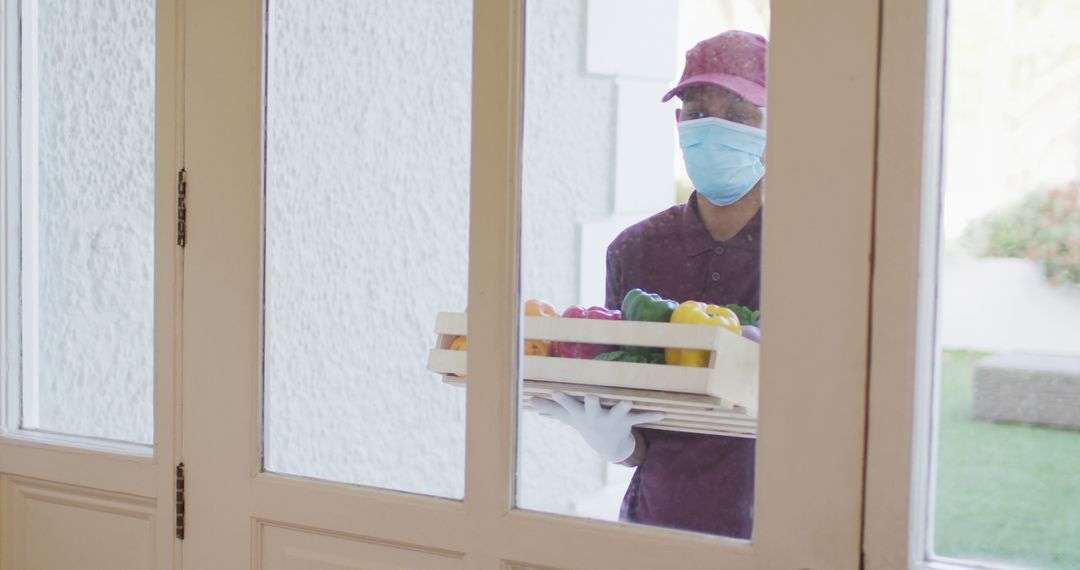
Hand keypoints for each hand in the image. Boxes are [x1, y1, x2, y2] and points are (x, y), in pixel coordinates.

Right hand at [528, 392, 664, 463]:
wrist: (608, 445)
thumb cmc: (586, 422)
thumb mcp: (568, 417)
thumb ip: (550, 408)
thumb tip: (529, 401)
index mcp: (582, 413)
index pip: (569, 404)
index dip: (562, 399)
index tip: (555, 391)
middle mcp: (596, 416)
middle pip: (592, 407)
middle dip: (592, 402)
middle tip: (591, 396)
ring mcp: (613, 419)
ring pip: (618, 412)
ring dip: (623, 407)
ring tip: (628, 401)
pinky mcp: (629, 420)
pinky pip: (642, 418)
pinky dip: (652, 415)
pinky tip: (663, 413)